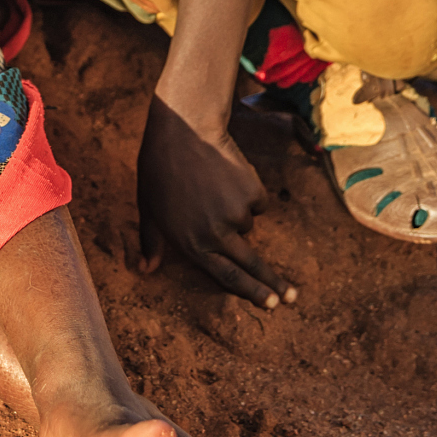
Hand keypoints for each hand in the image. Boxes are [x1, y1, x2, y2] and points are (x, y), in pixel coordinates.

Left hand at [135, 95, 293, 308]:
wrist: (183, 131)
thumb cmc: (158, 169)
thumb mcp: (147, 207)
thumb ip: (150, 242)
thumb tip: (145, 270)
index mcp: (190, 243)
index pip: (226, 277)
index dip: (250, 291)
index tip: (271, 305)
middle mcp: (216, 235)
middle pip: (251, 266)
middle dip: (273, 285)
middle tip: (291, 298)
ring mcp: (236, 215)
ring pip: (246, 223)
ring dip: (236, 211)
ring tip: (212, 186)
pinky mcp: (253, 193)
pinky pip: (256, 201)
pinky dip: (246, 191)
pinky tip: (227, 175)